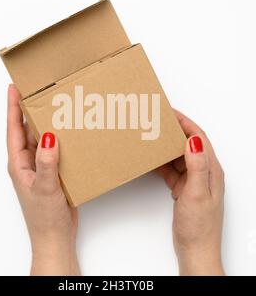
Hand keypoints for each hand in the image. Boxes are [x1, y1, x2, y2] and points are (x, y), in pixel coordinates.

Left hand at [7, 84, 79, 275]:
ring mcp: (40, 166)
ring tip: (55, 105)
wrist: (55, 235)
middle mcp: (27, 162)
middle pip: (27, 129)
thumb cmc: (45, 217)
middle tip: (38, 90)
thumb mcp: (44, 188)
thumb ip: (46, 162)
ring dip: (46, 122)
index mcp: (19, 163)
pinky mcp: (52, 171)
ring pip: (41, 138)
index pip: (14, 129)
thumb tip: (48, 136)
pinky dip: (60, 138)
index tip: (14, 88)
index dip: (13, 108)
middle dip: (30, 109)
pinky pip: (54, 148)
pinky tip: (69, 131)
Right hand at [157, 110, 224, 275]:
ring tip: (152, 138)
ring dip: (166, 148)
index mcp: (211, 169)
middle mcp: (204, 172)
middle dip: (173, 132)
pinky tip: (151, 161)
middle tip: (158, 123)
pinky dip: (162, 164)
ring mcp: (193, 180)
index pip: (199, 138)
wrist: (195, 250)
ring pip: (178, 157)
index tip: (171, 113)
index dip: (186, 123)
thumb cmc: (200, 226)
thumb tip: (193, 140)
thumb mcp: (198, 194)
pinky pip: (172, 170)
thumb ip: (197, 166)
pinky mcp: (184, 188)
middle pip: (188, 145)